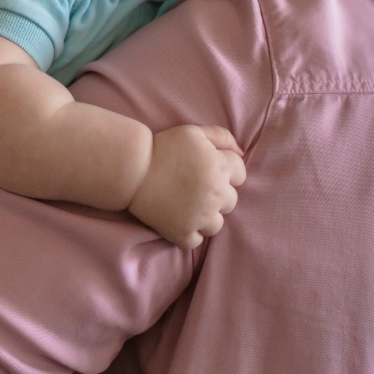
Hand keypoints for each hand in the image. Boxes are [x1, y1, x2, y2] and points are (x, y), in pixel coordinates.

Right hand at [124, 125, 244, 249]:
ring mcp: (200, 217)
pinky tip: (179, 220)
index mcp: (219, 168)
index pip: (240, 175)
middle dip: (217, 195)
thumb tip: (241, 152)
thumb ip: (221, 137)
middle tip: (194, 188)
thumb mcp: (193, 132)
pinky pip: (197, 241)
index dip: (225, 171)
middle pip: (231, 201)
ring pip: (217, 224)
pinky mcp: (183, 233)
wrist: (132, 171)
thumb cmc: (162, 148)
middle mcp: (215, 194)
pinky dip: (190, 233)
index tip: (207, 171)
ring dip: (206, 217)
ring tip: (188, 206)